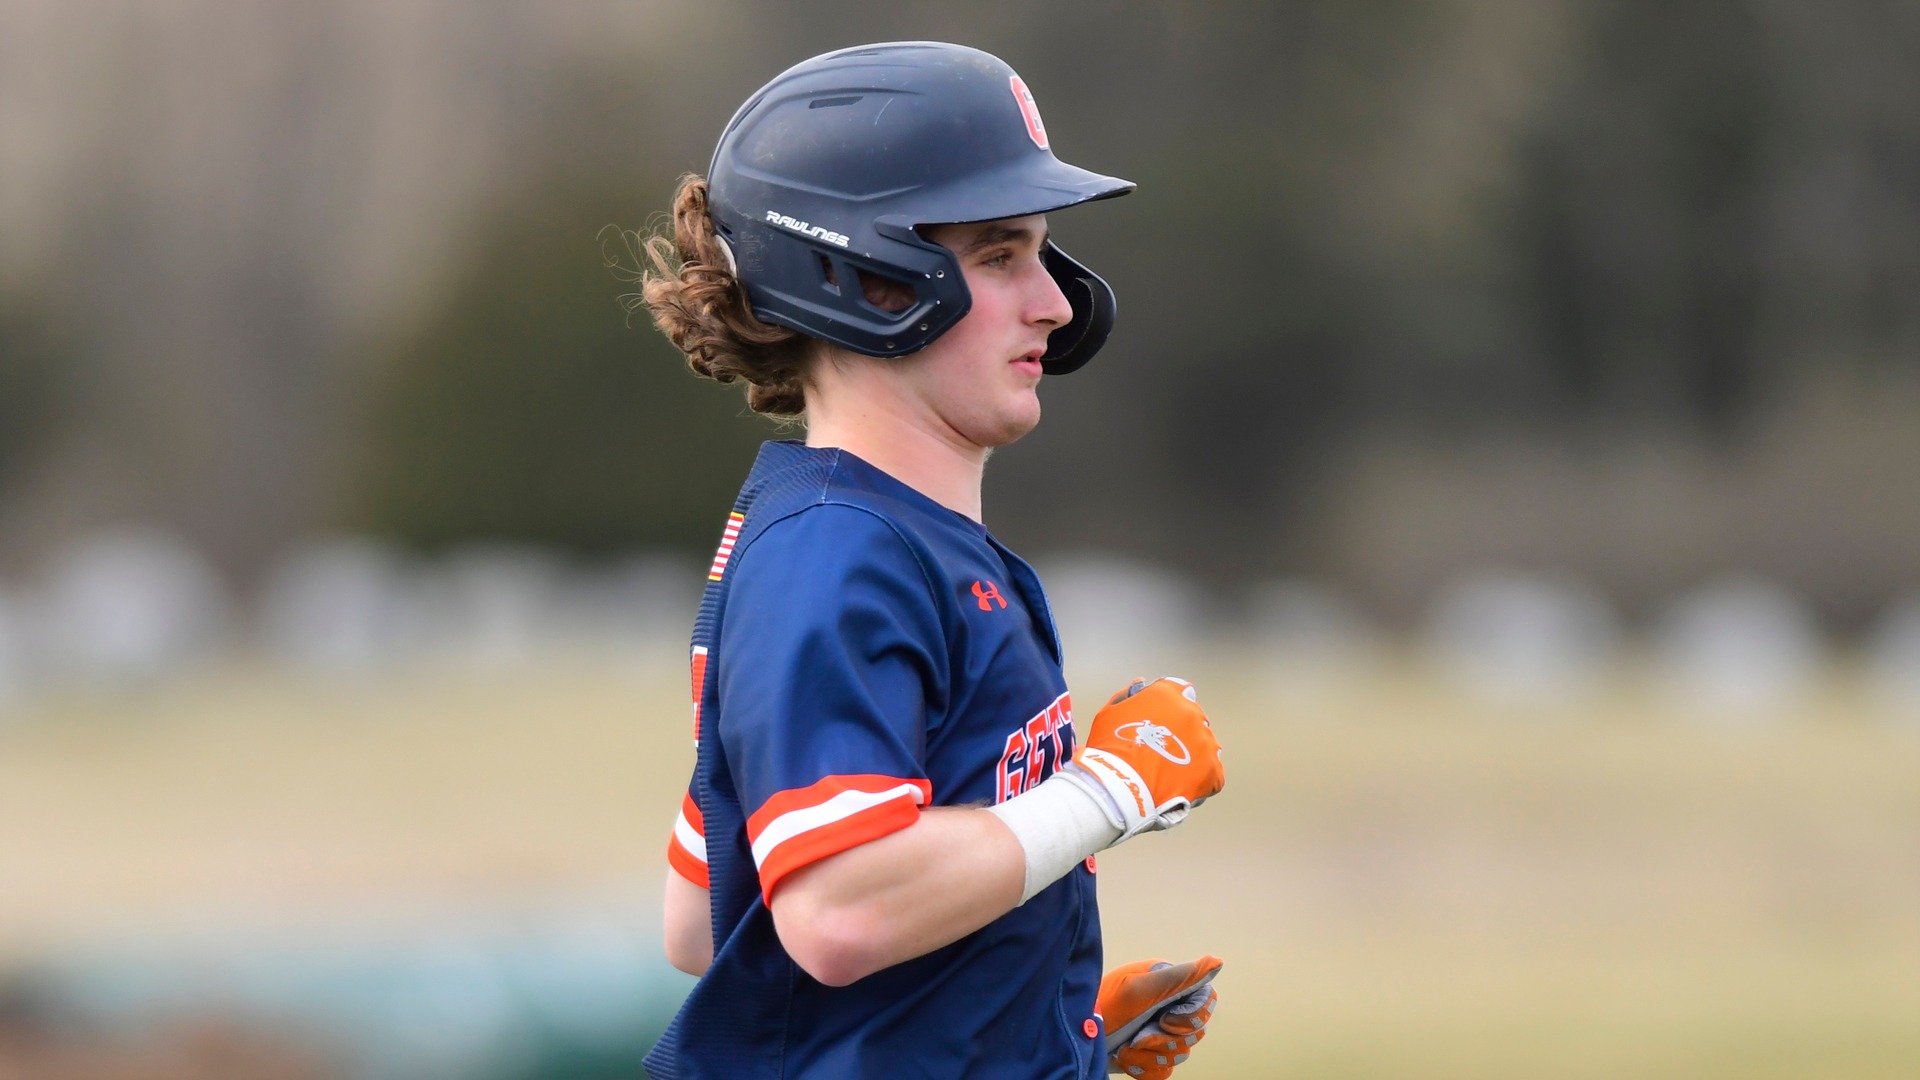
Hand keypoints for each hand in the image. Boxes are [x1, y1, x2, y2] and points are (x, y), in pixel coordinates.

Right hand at [1061, 677, 1223, 840]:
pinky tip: (1180, 786)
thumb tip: (1141, 683)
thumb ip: (1128, 695)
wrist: (1119, 786)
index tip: (1162, 721)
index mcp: (1168, 694)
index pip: (1180, 691)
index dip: (1171, 708)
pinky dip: (1200, 780)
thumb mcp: (1110, 713)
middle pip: (1194, 720)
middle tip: (1161, 753)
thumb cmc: (1110, 748)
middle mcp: (1192, 713)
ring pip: (1204, 747)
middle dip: (1182, 732)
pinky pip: (1212, 774)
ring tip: (1170, 773)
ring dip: (1193, 756)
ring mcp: (1206, 742)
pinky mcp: (1213, 770)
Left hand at [1098, 955, 1221, 1078]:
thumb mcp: (1139, 988)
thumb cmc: (1103, 1005)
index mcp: (1168, 984)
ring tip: (1127, 1046)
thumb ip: (1179, 976)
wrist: (1075, 1033)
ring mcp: (1160, 1032)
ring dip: (1150, 1054)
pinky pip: (1164, 1070)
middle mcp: (1168, 1006)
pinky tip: (1125, 1056)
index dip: (1192, 1016)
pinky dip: (1144, 1068)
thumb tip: (1216, 961)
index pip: (1205, 1001)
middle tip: (1139, 1035)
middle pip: (1195, 1031)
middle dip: (1165, 1039)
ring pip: (1180, 1054)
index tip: (1166, 1020)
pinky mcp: (1150, 1054)